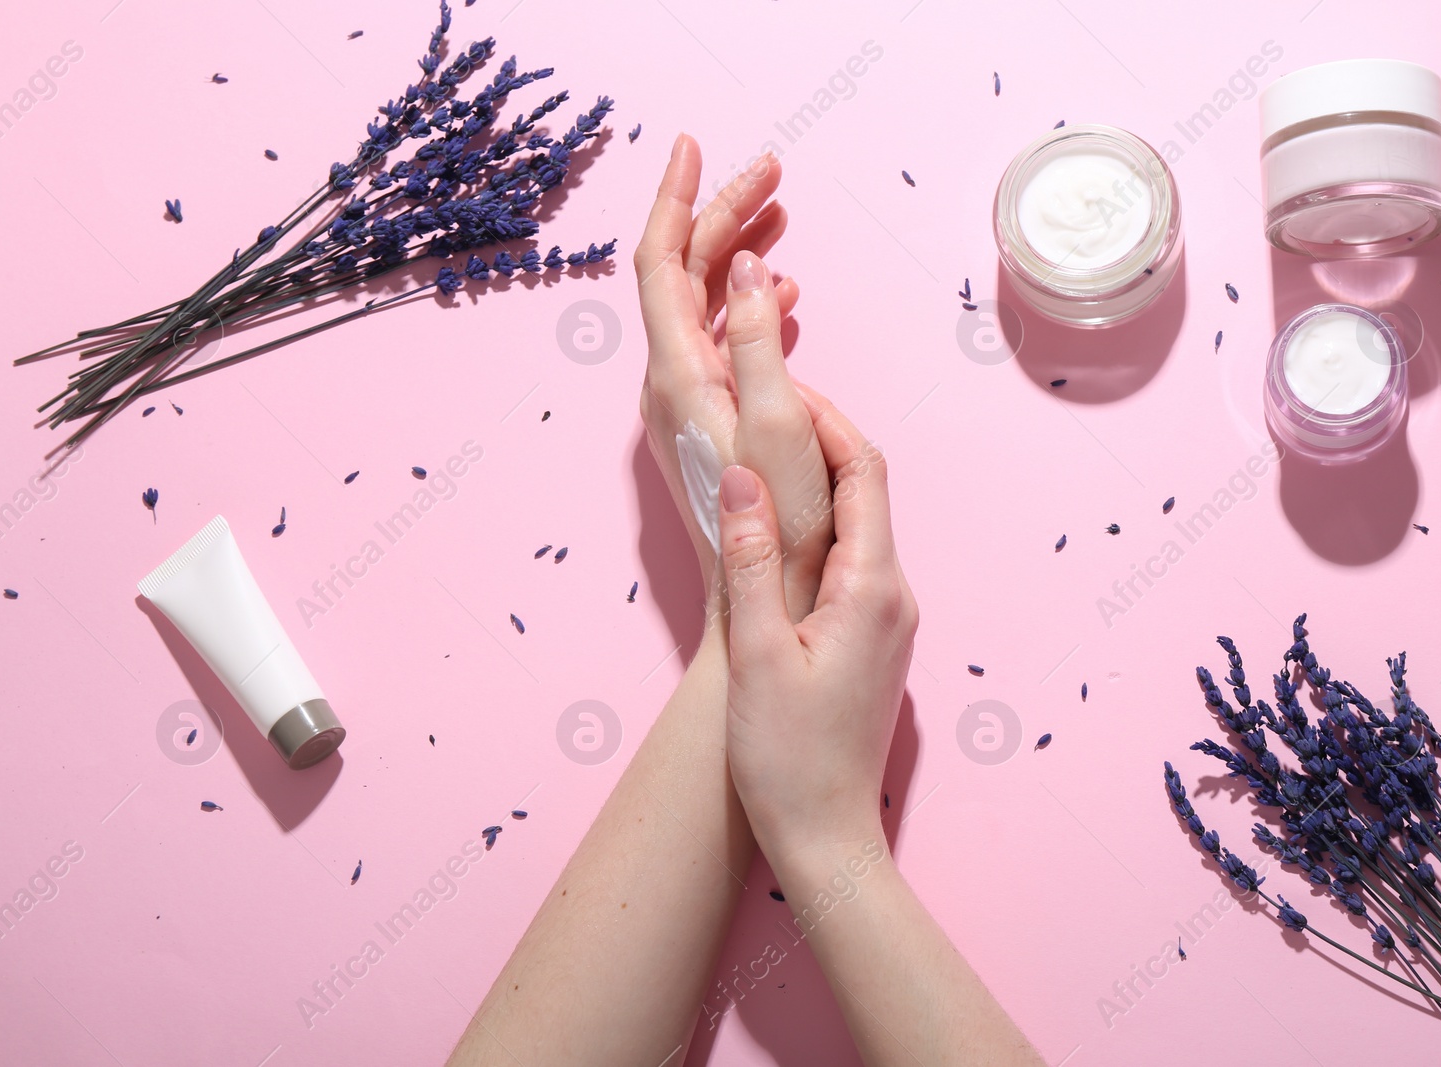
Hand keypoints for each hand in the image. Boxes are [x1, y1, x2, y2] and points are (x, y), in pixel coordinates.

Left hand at [634, 135, 833, 620]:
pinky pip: (719, 341)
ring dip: (736, 255)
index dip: (674, 198)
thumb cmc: (777, 529)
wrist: (762, 605)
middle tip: (772, 172)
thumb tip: (742, 267)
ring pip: (702, 306)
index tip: (692, 144)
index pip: (658, 263)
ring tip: (780, 219)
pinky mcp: (708, 423)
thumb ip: (753, 340)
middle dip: (720, 214)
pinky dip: (747, 307)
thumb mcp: (776, 426)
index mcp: (677, 376)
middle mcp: (668, 385)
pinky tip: (781, 303)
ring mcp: (685, 405)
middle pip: (682, 275)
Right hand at [715, 386, 917, 866]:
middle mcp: (893, 595)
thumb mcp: (756, 653)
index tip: (778, 383)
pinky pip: (850, 560)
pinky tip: (770, 530)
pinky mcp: (872, 640)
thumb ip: (751, 559)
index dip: (825, 418)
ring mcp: (888, 619)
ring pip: (856, 524)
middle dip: (818, 439)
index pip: (863, 472)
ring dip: (813, 483)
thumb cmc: (787, 758)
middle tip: (761, 403)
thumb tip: (744, 474)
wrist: (827, 838)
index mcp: (872, 588)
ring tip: (756, 453)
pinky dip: (813, 528)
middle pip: (865, 489)